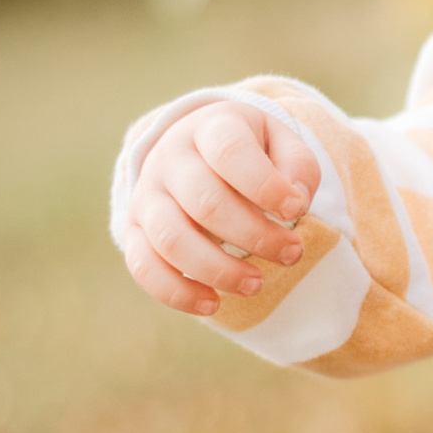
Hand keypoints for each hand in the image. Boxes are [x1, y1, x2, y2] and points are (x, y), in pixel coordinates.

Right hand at [126, 102, 319, 314]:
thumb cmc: (251, 152)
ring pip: (172, 239)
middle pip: (206, 202)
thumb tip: (295, 202)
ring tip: (256, 284)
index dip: (265, 185)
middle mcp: (170, 158)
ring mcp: (147, 195)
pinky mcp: (134, 230)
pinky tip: (213, 304)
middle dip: (255, 235)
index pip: (230, 152)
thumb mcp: (281, 143)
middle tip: (292, 253)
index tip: (296, 210)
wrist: (197, 148)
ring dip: (218, 269)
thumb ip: (298, 166)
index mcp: (210, 128)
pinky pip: (144, 266)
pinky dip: (176, 292)